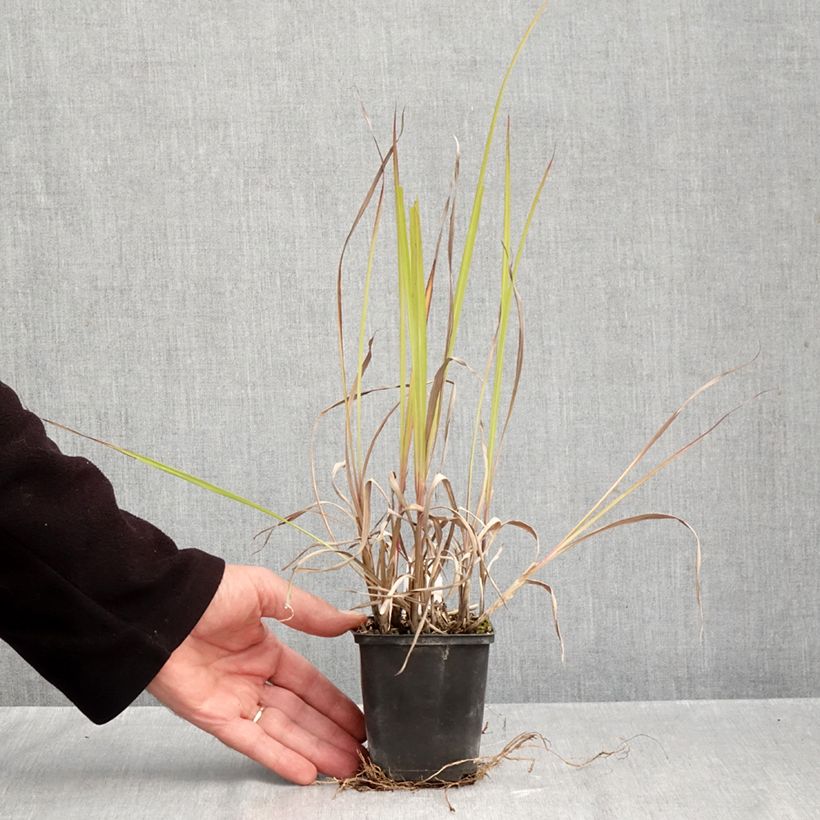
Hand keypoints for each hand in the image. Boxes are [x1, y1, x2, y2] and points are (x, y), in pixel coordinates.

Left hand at [146, 563, 366, 783]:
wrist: (162, 607)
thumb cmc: (210, 593)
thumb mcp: (267, 591)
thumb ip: (309, 611)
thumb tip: (351, 620)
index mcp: (265, 649)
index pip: (309, 682)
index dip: (335, 702)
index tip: (360, 719)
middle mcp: (252, 679)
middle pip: (300, 713)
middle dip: (331, 733)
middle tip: (362, 754)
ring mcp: (234, 701)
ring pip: (282, 731)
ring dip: (315, 749)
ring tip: (346, 767)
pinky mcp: (213, 718)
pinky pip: (251, 742)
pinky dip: (278, 757)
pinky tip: (306, 770)